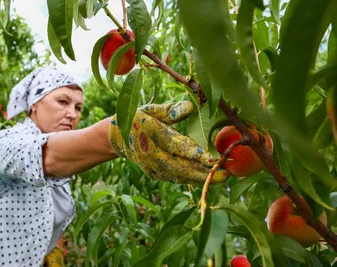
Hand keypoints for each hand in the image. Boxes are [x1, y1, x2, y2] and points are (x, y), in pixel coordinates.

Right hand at [109, 101, 228, 184]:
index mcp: (153, 135)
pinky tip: (206, 179)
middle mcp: (153, 154)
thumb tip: (191, 107)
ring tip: (221, 178)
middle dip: (205, 172)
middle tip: (226, 174)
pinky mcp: (155, 174)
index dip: (195, 153)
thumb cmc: (139, 118)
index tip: (213, 158)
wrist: (119, 138)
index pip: (177, 146)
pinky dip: (192, 180)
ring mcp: (154, 167)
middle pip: (181, 166)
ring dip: (201, 178)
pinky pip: (176, 178)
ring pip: (180, 175)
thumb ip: (169, 110)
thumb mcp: (151, 109)